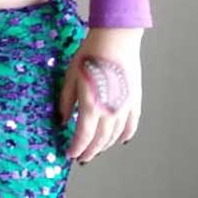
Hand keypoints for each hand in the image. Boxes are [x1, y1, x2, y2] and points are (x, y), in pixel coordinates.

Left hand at [57, 27, 143, 164]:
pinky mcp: (134, 100)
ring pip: (116, 135)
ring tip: (96, 150)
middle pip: (100, 140)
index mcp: (92, 107)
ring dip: (105, 146)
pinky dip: (125, 135)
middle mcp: (111, 111)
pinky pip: (131, 124)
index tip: (69, 154)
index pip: (83, 137)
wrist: (116, 40)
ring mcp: (125, 107)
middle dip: (90, 151)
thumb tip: (62, 121)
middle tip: (82, 158)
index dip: (76, 148)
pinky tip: (121, 140)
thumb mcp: (70, 78)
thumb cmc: (90, 55)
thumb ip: (66, 102)